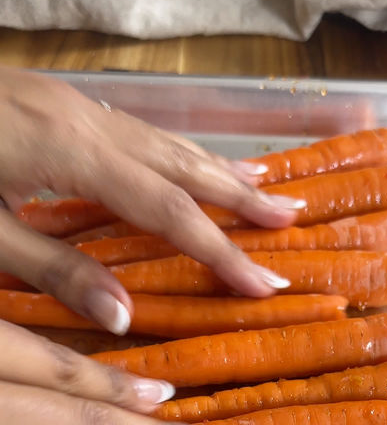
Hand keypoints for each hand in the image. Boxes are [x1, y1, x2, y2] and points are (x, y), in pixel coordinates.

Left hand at [0, 67, 302, 332]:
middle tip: (292, 222)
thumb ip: (55, 271)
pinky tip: (190, 164)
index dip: (219, 249)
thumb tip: (125, 318)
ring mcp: (73, 106)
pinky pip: (138, 132)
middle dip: (238, 196)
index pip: (166, 209)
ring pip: (164, 140)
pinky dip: (177, 154)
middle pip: (180, 163)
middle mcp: (86, 121)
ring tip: (265, 188)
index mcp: (71, 153)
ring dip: (217, 168)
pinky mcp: (59, 105)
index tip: (263, 284)